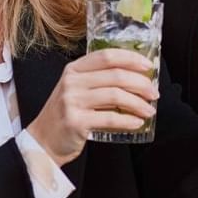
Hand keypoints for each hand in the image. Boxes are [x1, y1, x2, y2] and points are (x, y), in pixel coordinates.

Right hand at [25, 49, 159, 164]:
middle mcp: (72, 82)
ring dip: (138, 103)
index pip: (107, 56)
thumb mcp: (77, 91)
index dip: (131, 58)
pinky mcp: (76, 121)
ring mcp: (72, 101)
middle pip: (115, 75)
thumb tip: (137, 79)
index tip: (148, 66)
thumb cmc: (66, 115)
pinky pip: (109, 118)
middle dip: (140, 83)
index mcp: (74, 70)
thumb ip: (99, 81)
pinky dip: (128, 120)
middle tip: (154, 93)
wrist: (43, 141)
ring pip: (115, 95)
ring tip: (149, 110)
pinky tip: (138, 122)